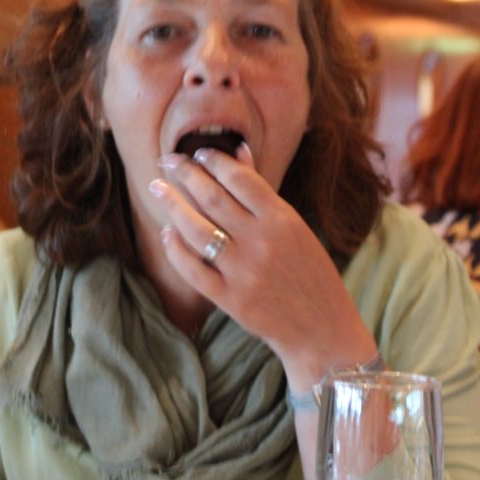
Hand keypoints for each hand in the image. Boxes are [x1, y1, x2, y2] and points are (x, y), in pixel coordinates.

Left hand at [149, 145, 375, 388]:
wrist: (321, 329)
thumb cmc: (309, 272)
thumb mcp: (295, 227)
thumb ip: (262, 191)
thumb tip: (238, 149)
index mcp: (282, 220)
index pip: (240, 178)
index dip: (214, 161)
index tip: (198, 152)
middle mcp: (262, 242)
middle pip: (213, 198)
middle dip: (185, 174)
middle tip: (168, 161)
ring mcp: (244, 272)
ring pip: (196, 230)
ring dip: (172, 204)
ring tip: (158, 188)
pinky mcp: (230, 299)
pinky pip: (193, 270)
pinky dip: (176, 249)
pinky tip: (168, 234)